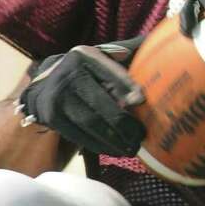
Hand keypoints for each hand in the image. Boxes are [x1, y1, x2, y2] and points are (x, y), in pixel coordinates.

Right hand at [16, 36, 145, 155]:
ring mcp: (56, 97)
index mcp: (85, 57)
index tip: (141, 101)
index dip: (126, 86)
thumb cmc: (86, 71)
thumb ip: (126, 58)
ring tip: (131, 148)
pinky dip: (98, 144)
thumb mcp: (102, 58)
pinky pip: (78, 135)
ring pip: (89, 123)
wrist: (45, 83)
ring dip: (113, 139)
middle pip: (100, 102)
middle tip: (141, 136)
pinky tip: (113, 149)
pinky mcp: (51, 117)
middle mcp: (68, 75)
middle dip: (123, 122)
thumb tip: (159, 56)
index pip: (109, 72)